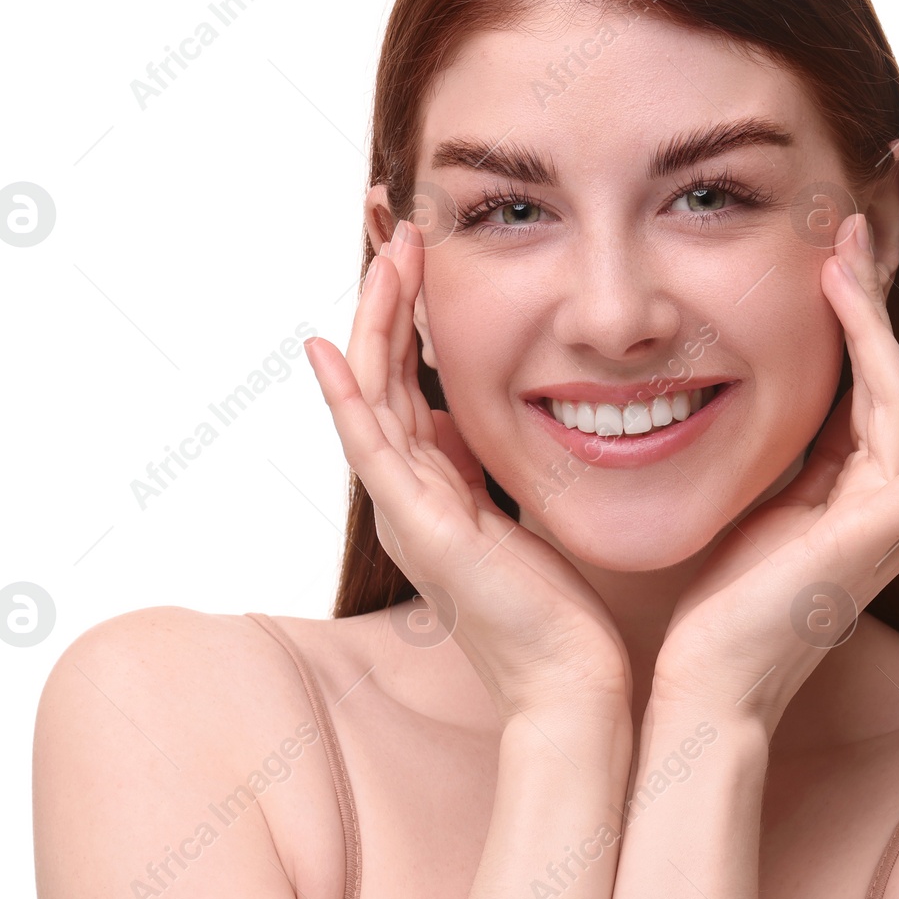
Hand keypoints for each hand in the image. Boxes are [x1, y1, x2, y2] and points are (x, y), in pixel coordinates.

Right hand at [304, 218, 630, 726]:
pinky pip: (371, 450)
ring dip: (377, 319)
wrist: (570, 682)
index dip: (406, 309)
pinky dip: (347, 398)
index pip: (405, 377)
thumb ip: (489, 465)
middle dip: (385, 292)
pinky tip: (328, 348)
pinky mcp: (419, 530)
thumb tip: (475, 416)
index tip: (417, 243)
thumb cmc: (557, 607)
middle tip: (390, 215)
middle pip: (378, 371)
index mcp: (431, 485)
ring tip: (388, 247)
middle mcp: (405, 492)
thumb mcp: (520, 510)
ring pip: (371, 395)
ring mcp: (404, 510)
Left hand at [653, 212, 898, 736]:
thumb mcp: (754, 508)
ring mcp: (891, 523)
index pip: (864, 390)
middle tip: (844, 233)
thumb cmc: (720, 606)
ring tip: (848, 261)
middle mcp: (884, 504)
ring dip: (879, 330)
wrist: (711, 682)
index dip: (852, 322)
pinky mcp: (881, 538)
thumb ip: (782, 461)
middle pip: (890, 383)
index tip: (825, 259)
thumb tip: (765, 398)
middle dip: (868, 305)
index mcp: (852, 494)